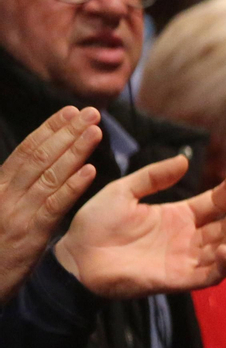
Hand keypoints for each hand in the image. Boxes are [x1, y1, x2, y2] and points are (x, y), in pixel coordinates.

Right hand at [0, 106, 101, 301]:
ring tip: (95, 131)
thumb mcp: (0, 213)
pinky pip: (53, 206)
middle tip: (92, 112)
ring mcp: (18, 213)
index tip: (70, 112)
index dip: (49, 129)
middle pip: (40, 156)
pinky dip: (72, 187)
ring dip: (74, 151)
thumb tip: (32, 167)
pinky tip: (89, 171)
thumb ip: (14, 190)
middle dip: (67, 132)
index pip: (27, 151)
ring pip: (49, 175)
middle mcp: (7, 195)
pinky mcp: (30, 235)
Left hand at [54, 157, 225, 298]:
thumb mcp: (123, 191)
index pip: (215, 202)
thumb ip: (153, 177)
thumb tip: (185, 160)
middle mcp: (188, 238)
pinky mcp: (178, 279)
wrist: (77, 257)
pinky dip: (223, 266)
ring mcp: (185, 259)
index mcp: (178, 216)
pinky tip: (225, 250)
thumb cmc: (95, 224)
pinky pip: (210, 276)